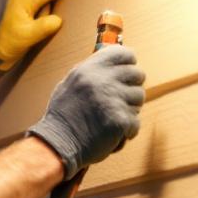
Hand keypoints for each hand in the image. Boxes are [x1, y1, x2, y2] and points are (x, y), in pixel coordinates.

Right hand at [26, 45, 144, 178]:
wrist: (58, 144)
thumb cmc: (64, 116)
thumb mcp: (70, 83)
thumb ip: (91, 71)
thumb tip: (113, 63)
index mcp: (89, 69)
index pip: (123, 53)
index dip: (129, 63)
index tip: (126, 71)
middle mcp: (102, 80)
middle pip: (137, 74)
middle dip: (132, 87)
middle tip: (121, 99)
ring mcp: (113, 100)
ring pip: (139, 98)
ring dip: (130, 109)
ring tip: (112, 117)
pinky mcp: (121, 120)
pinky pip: (136, 122)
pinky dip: (127, 130)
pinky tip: (112, 133)